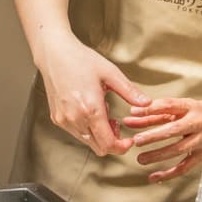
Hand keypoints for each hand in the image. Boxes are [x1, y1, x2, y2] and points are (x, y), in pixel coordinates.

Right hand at [39, 32, 148, 155]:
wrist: (54, 53)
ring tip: (103, 113)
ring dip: (99, 135)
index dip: (122, 147)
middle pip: (99, 148)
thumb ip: (130, 91)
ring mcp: (64, 120)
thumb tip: (147, 103)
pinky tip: (90, 111)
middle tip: (117, 124)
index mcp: (91, 109)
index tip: (129, 140)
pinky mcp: (57, 118)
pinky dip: (87, 129)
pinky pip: (76, 134)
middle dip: (112, 141)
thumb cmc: (81, 60)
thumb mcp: (110, 73)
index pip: (108, 144)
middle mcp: (75, 119)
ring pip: (87, 143)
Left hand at [122, 98, 201, 180]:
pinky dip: (169, 174)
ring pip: (179, 149)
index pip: (170, 106)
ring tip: (141, 158)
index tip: (133, 113)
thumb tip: (133, 114)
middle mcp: (198, 123)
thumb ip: (158, 112)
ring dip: (158, 155)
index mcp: (191, 107)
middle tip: (137, 140)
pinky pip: (185, 167)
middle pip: (174, 130)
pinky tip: (154, 177)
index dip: (151, 109)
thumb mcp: (183, 107)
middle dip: (154, 135)